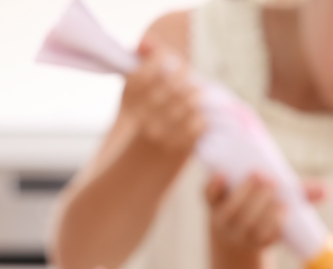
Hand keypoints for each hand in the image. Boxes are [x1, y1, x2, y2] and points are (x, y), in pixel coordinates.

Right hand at [122, 39, 204, 155]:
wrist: (142, 163)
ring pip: (188, 104)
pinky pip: (198, 125)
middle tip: (190, 75)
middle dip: (185, 75)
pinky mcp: (178, 147)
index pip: (150, 68)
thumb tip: (147, 42)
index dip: (166, 59)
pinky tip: (200, 115)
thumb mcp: (134, 92)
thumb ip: (141, 63)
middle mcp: (143, 115)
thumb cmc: (142, 117)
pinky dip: (202, 117)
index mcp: (130, 96)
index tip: (173, 61)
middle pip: (173, 85)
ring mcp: (161, 132)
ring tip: (198, 93)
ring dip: (196, 95)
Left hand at [205, 176, 327, 250]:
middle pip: (248, 222)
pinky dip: (214, 187)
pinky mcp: (209, 203)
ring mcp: (222, 219)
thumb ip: (303, 197)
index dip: (273, 223)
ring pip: (230, 211)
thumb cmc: (264, 214)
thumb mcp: (284, 209)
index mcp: (259, 240)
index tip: (284, 207)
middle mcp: (239, 233)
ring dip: (244, 193)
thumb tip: (329, 190)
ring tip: (258, 175)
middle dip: (259, 202)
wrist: (229, 226)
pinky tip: (223, 175)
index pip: (265, 237)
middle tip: (271, 182)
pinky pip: (207, 197)